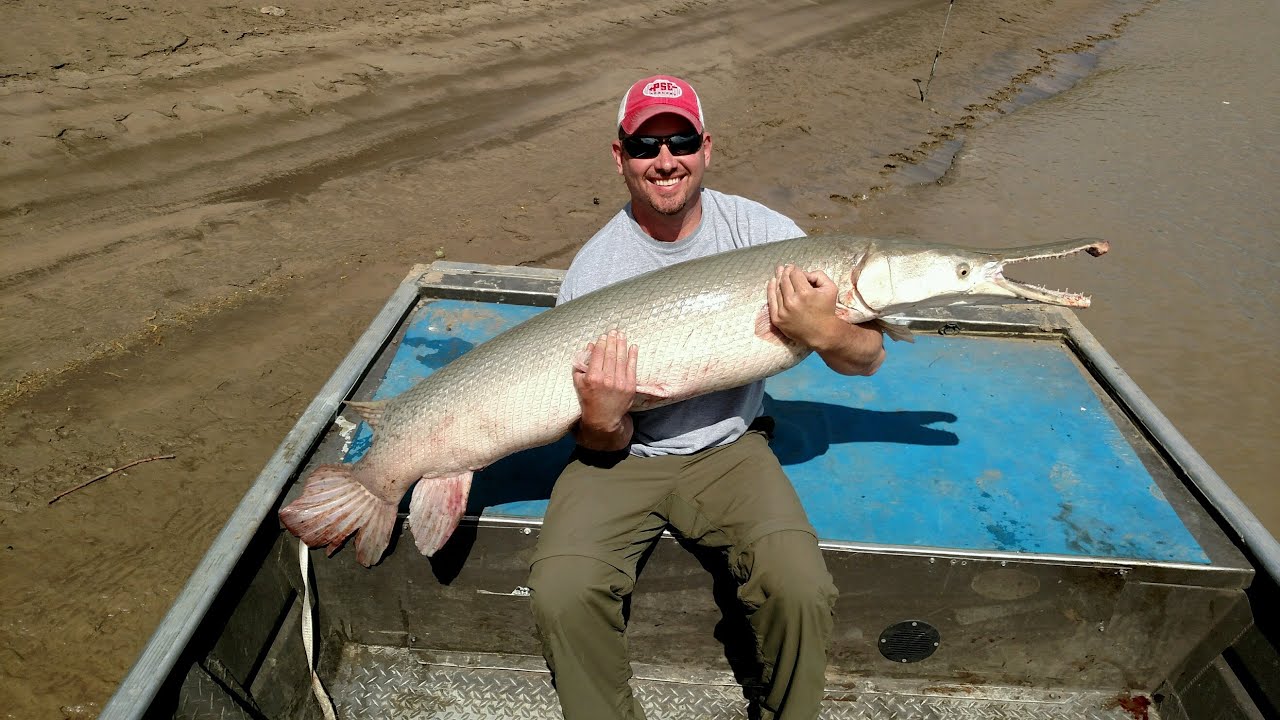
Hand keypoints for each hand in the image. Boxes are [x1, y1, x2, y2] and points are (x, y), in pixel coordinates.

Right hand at [572, 330, 638, 448]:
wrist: (603, 418)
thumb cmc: (589, 400)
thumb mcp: (579, 383)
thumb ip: (581, 365)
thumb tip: (589, 347)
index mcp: (593, 377)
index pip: (598, 355)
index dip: (601, 344)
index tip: (603, 336)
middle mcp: (606, 379)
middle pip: (611, 354)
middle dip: (612, 341)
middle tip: (614, 331)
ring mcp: (619, 383)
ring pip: (621, 359)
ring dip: (622, 344)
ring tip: (622, 335)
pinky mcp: (629, 387)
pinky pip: (632, 368)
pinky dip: (633, 356)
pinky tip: (633, 347)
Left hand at [766, 265, 841, 349]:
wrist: (822, 333)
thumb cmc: (827, 310)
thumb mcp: (831, 288)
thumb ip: (818, 275)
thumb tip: (805, 273)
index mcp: (805, 293)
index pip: (795, 274)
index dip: (795, 269)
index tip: (795, 269)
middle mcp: (792, 301)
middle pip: (784, 280)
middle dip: (785, 271)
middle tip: (786, 268)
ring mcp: (783, 311)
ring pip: (777, 289)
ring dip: (778, 278)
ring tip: (779, 272)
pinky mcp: (777, 319)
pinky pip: (771, 301)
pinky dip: (770, 290)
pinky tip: (772, 282)